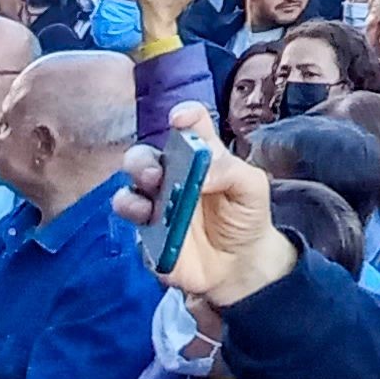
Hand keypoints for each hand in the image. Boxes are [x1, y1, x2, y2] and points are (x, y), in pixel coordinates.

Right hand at [116, 103, 292, 304]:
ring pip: (128, 192)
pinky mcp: (149, 236)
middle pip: (143, 157)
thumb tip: (201, 172)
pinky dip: (140, 231)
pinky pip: (133, 231)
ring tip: (148, 208)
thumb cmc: (246, 215)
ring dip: (131, 197)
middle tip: (155, 174)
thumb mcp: (251, 187)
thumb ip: (230, 171)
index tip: (179, 119)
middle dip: (141, 161)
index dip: (183, 116)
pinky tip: (154, 231)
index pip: (188, 125)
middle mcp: (171, 175)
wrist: (243, 263)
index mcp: (198, 155)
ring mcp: (156, 206)